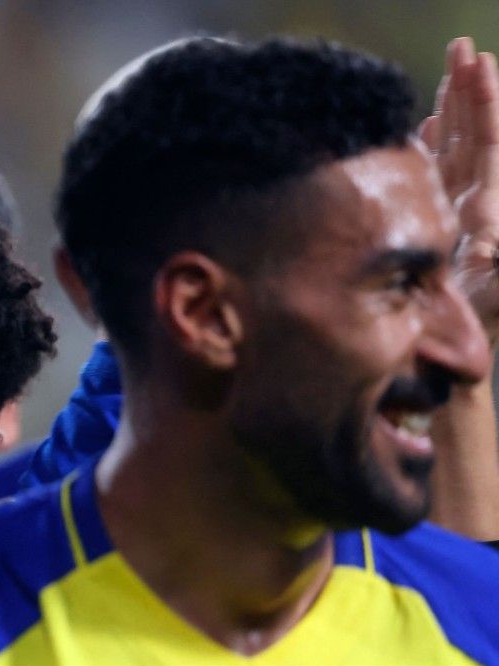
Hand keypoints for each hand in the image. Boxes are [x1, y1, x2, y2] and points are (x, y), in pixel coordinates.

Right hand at [422, 37, 498, 340]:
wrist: (452, 372)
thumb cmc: (469, 338)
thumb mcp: (493, 290)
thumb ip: (497, 256)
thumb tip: (490, 229)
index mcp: (488, 215)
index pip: (488, 147)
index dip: (485, 105)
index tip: (479, 64)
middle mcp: (472, 211)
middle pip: (472, 140)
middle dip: (470, 94)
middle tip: (466, 49)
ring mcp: (450, 222)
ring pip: (451, 155)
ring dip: (451, 114)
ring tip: (451, 74)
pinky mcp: (431, 236)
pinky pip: (428, 184)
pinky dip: (424, 153)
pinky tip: (418, 131)